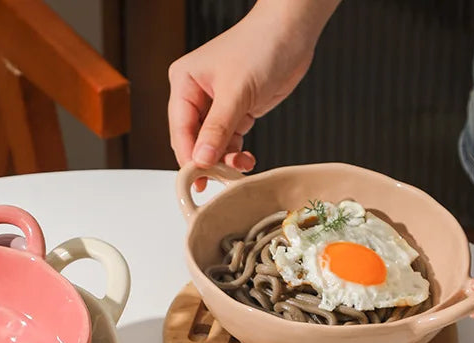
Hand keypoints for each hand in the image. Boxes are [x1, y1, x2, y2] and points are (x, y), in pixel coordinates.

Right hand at [168, 0, 340, 185]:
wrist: (293, 31)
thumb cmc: (262, 45)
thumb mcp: (236, 91)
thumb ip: (217, 128)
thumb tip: (201, 159)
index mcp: (185, 83)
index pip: (180, 129)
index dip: (188, 155)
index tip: (197, 177)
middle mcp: (196, 95)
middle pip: (193, 140)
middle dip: (206, 160)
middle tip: (217, 179)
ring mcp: (216, 105)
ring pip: (211, 145)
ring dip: (224, 160)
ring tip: (237, 167)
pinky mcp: (235, 112)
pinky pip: (229, 141)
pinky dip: (235, 154)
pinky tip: (245, 160)